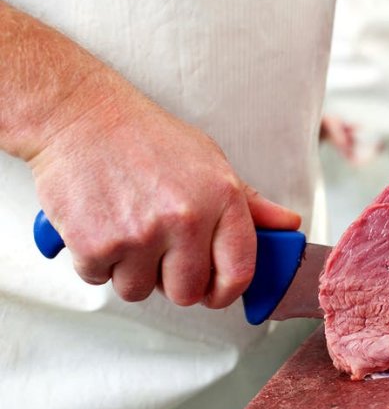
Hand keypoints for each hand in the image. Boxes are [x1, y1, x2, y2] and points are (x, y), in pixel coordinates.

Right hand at [29, 72, 299, 307]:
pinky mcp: (96, 243)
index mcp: (223, 200)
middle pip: (187, 293)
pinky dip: (96, 261)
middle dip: (172, 281)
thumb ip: (251, 203)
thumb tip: (289, 224)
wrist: (79, 115)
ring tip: (127, 231)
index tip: (213, 291)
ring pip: (140, 291)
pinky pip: (100, 279)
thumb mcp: (210, 161)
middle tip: (159, 251)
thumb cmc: (147, 138)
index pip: (239, 273)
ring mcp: (141, 233)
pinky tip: (100, 225)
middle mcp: (186, 218)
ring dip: (131, 271)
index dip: (224, 292)